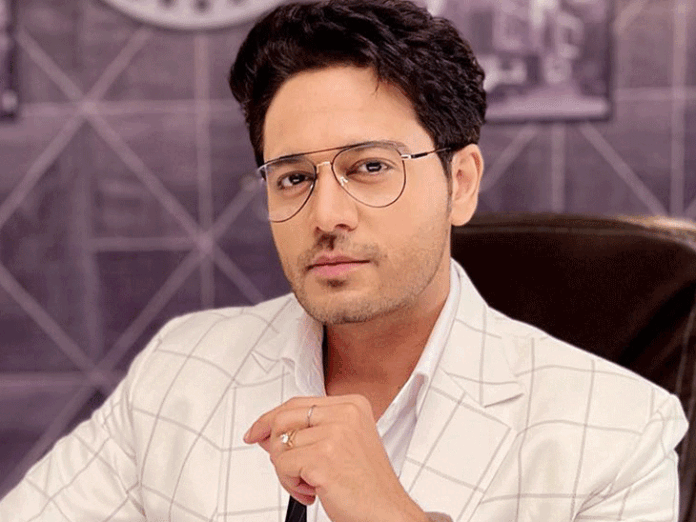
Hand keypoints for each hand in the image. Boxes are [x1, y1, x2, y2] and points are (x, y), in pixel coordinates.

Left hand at [244, 395, 428, 521]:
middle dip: (275, 447)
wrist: (387, 512)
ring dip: (288, 472)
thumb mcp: (343, 445)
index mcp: (352, 405)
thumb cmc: (368, 484)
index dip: (270, 419)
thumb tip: (269, 433)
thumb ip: (309, 432)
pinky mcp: (323, 458)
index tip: (255, 431)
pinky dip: (291, 485)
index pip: (297, 403)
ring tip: (310, 484)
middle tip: (287, 468)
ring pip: (280, 446)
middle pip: (283, 419)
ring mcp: (334, 434)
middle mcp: (345, 414)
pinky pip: (283, 466)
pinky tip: (313, 491)